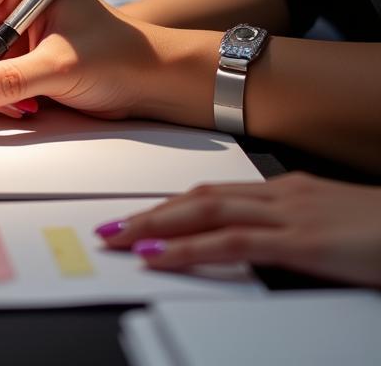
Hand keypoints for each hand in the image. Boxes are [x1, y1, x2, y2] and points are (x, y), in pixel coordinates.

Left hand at [96, 172, 380, 286]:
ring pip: (205, 213)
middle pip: (199, 197)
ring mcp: (291, 214)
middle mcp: (282, 194)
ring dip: (156, 225)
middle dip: (151, 212)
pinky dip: (189, 249)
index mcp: (288, 190)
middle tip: (110, 227)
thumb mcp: (335, 229)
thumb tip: (261, 246)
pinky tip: (161, 256)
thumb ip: (295, 231)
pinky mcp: (303, 241)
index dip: (172, 203)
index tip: (140, 215)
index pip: (214, 192)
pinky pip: (232, 243)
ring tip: (120, 240)